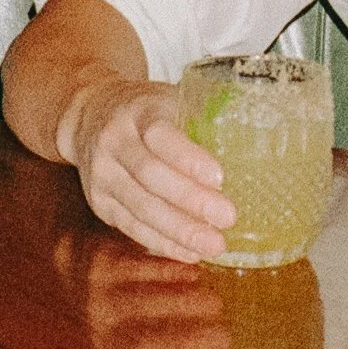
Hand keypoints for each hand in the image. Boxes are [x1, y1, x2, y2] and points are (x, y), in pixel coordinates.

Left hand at [53, 230, 232, 348]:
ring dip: (181, 305)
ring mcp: (98, 297)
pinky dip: (166, 272)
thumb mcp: (133, 335)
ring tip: (216, 304)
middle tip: (224, 337)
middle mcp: (102, 331)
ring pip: (140, 305)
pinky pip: (133, 268)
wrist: (73, 259)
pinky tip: (195, 273)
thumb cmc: (121, 305)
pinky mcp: (100, 265)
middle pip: (143, 345)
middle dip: (186, 344)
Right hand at [56, 72, 236, 261]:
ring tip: (214, 244)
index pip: (160, 134)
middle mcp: (114, 141)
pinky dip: (162, 242)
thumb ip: (205, 114)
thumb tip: (259, 141)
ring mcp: (102, 174)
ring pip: (141, 207)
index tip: (220, 176)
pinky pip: (132, 226)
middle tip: (228, 217)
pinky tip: (189, 251)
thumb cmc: (145, 109)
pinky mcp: (100, 202)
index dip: (188, 158)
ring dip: (179, 230)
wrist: (88, 114)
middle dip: (191, 201)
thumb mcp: (170, 97)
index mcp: (138, 110)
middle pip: (151, 176)